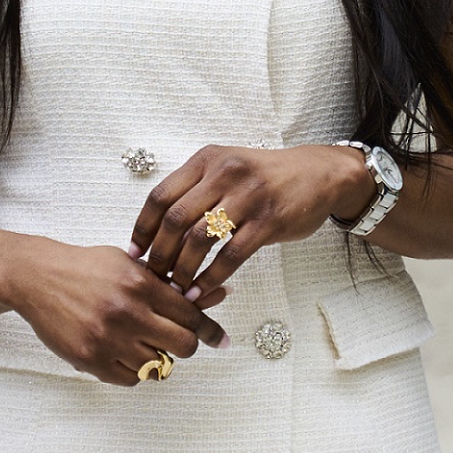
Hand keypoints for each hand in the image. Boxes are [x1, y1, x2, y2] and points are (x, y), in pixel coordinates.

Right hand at [0, 235, 224, 385]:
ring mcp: (107, 339)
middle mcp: (127, 313)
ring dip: (157, 358)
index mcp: (141, 284)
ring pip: (158, 366)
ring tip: (143, 343)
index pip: (191, 316)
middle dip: (184, 345)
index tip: (219, 340)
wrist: (38, 277)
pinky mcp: (89, 360)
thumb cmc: (88, 268)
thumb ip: (172, 283)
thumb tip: (221, 294)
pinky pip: (131, 379)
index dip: (208, 329)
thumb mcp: (131, 264)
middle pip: (182, 346)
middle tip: (175, 340)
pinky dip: (134, 370)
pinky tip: (124, 353)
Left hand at [130, 143, 374, 300]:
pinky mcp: (268, 220)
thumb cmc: (266, 177)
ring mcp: (247, 196)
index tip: (133, 253)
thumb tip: (158, 231)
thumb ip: (196, 190)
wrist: (319, 173)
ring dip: (183, 269)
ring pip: (200, 239)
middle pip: (175, 219)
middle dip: (159, 254)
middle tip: (153, 277)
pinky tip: (201, 291)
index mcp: (206, 160)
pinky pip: (231, 254)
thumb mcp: (227, 168)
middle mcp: (224, 174)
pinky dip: (211, 277)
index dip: (142, 228)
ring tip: (177, 289)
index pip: (160, 195)